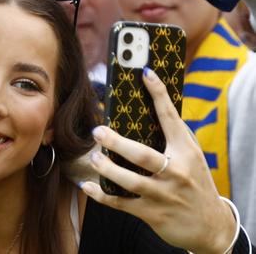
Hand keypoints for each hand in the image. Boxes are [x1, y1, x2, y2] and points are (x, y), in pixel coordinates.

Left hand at [80, 68, 235, 253]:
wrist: (211, 226)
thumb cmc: (194, 182)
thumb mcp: (191, 157)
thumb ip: (171, 137)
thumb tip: (141, 108)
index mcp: (186, 152)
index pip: (171, 119)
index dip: (158, 94)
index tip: (145, 72)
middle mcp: (175, 173)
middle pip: (143, 156)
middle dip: (117, 143)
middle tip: (98, 131)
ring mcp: (163, 195)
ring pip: (130, 182)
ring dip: (107, 169)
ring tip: (95, 157)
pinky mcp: (152, 214)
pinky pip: (121, 204)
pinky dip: (102, 195)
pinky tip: (87, 185)